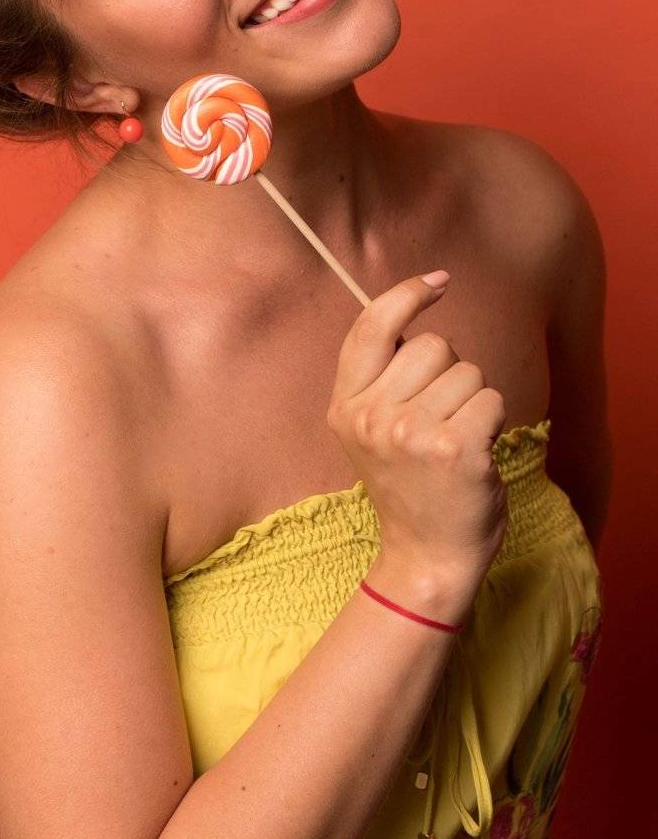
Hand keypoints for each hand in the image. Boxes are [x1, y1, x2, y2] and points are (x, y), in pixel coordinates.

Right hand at [326, 273, 509, 608]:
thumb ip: (381, 376)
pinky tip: (474, 454)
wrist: (427, 555)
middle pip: (432, 344)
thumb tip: (414, 304)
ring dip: (473, 400)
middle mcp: (372, 416)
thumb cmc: (409, 486)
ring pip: (468, 372)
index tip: (438, 282)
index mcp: (345, 406)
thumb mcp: (371, 430)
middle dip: (449, 371)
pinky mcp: (455, 449)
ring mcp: (411, 433)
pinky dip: (493, 422)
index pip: (371, 327)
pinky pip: (491, 399)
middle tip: (438, 420)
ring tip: (454, 441)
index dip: (406, 295)